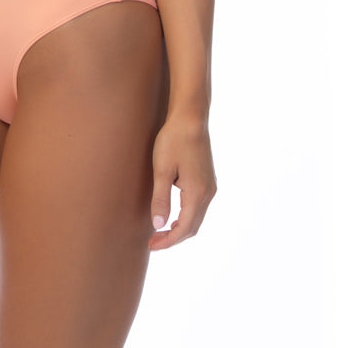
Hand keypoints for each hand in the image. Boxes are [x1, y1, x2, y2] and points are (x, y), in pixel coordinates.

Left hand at [149, 112, 215, 249]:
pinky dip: (186, 216)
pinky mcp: (208, 180)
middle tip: (153, 242)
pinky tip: (173, 214)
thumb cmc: (173, 141)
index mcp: (197, 193)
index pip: (184, 228)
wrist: (190, 118)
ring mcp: (210, 186)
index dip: (168, 240)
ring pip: (197, 217)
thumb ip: (161, 199)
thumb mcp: (162, 170)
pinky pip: (198, 206)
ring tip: (160, 231)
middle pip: (193, 226)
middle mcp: (208, 193)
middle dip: (173, 237)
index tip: (152, 245)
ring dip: (180, 228)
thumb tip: (159, 226)